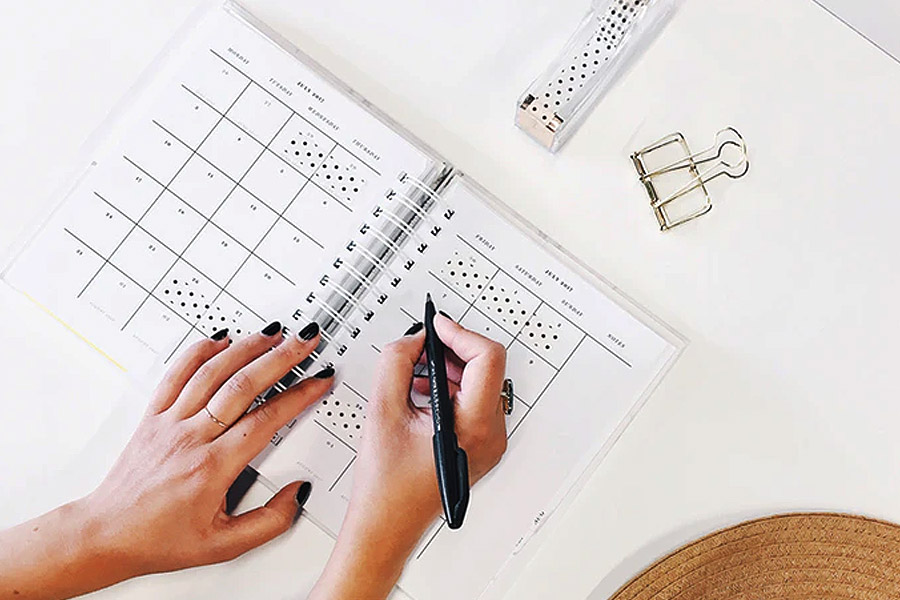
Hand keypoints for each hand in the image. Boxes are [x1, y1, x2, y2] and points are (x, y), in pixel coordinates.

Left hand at [0, 321, 333, 599]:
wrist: (107, 534)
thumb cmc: (160, 539)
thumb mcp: (224, 546)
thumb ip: (269, 522)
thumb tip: (297, 494)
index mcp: (213, 468)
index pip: (266, 420)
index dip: (299, 395)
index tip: (318, 380)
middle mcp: (191, 438)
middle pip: (243, 385)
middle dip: (281, 357)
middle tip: (304, 340)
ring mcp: (169, 423)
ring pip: (212, 372)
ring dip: (246, 347)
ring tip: (273, 333)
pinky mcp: (152, 416)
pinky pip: (176, 374)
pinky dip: (199, 351)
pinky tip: (219, 340)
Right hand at [311, 315, 508, 598]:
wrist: (386, 527)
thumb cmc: (385, 487)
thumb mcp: (381, 411)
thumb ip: (396, 363)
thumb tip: (413, 339)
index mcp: (474, 426)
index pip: (487, 358)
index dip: (460, 333)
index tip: (436, 325)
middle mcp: (491, 435)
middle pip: (486, 368)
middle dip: (451, 351)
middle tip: (420, 347)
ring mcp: (489, 442)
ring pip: (480, 384)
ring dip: (448, 370)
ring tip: (414, 375)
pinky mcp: (480, 445)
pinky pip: (473, 402)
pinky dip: (449, 389)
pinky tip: (421, 395)